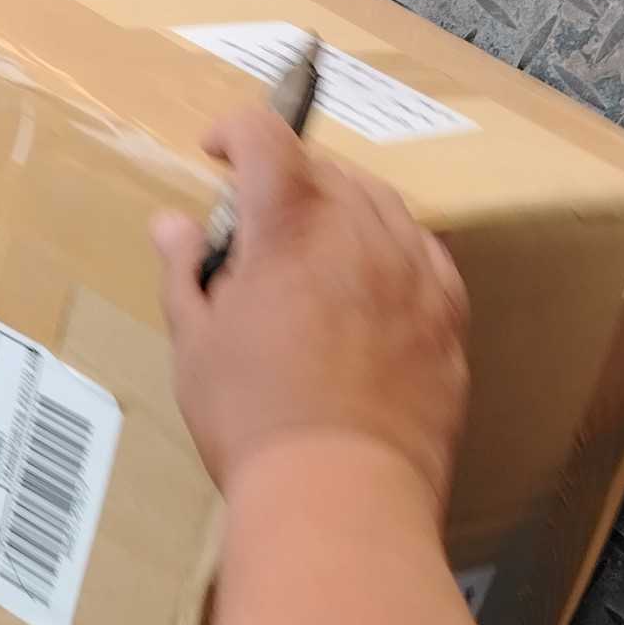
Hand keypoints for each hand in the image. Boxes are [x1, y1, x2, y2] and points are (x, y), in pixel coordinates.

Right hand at [150, 103, 468, 511]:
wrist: (342, 492)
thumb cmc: (253, 419)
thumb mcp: (196, 343)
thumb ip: (186, 272)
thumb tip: (174, 224)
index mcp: (289, 221)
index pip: (264, 136)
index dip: (234, 132)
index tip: (216, 152)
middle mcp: (360, 228)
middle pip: (325, 170)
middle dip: (287, 182)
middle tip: (258, 229)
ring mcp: (415, 270)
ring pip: (381, 206)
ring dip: (343, 210)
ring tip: (315, 253)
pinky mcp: (449, 315)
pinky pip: (424, 256)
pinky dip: (392, 253)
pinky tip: (374, 287)